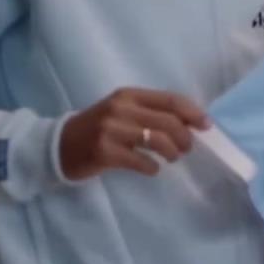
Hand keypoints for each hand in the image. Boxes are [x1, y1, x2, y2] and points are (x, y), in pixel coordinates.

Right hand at [59, 89, 208, 179]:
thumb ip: (150, 112)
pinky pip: (141, 161)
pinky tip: (152, 168)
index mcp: (128, 95)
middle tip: (186, 148)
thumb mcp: (122, 111)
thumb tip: (189, 123)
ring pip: (158, 141)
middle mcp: (120, 109)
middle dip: (185, 138)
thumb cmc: (97, 128)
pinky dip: (152, 167)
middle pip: (168, 122)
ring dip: (172, 152)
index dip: (192, 113)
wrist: (58, 145)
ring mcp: (111, 130)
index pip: (170, 100)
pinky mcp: (104, 152)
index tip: (206, 125)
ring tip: (172, 158)